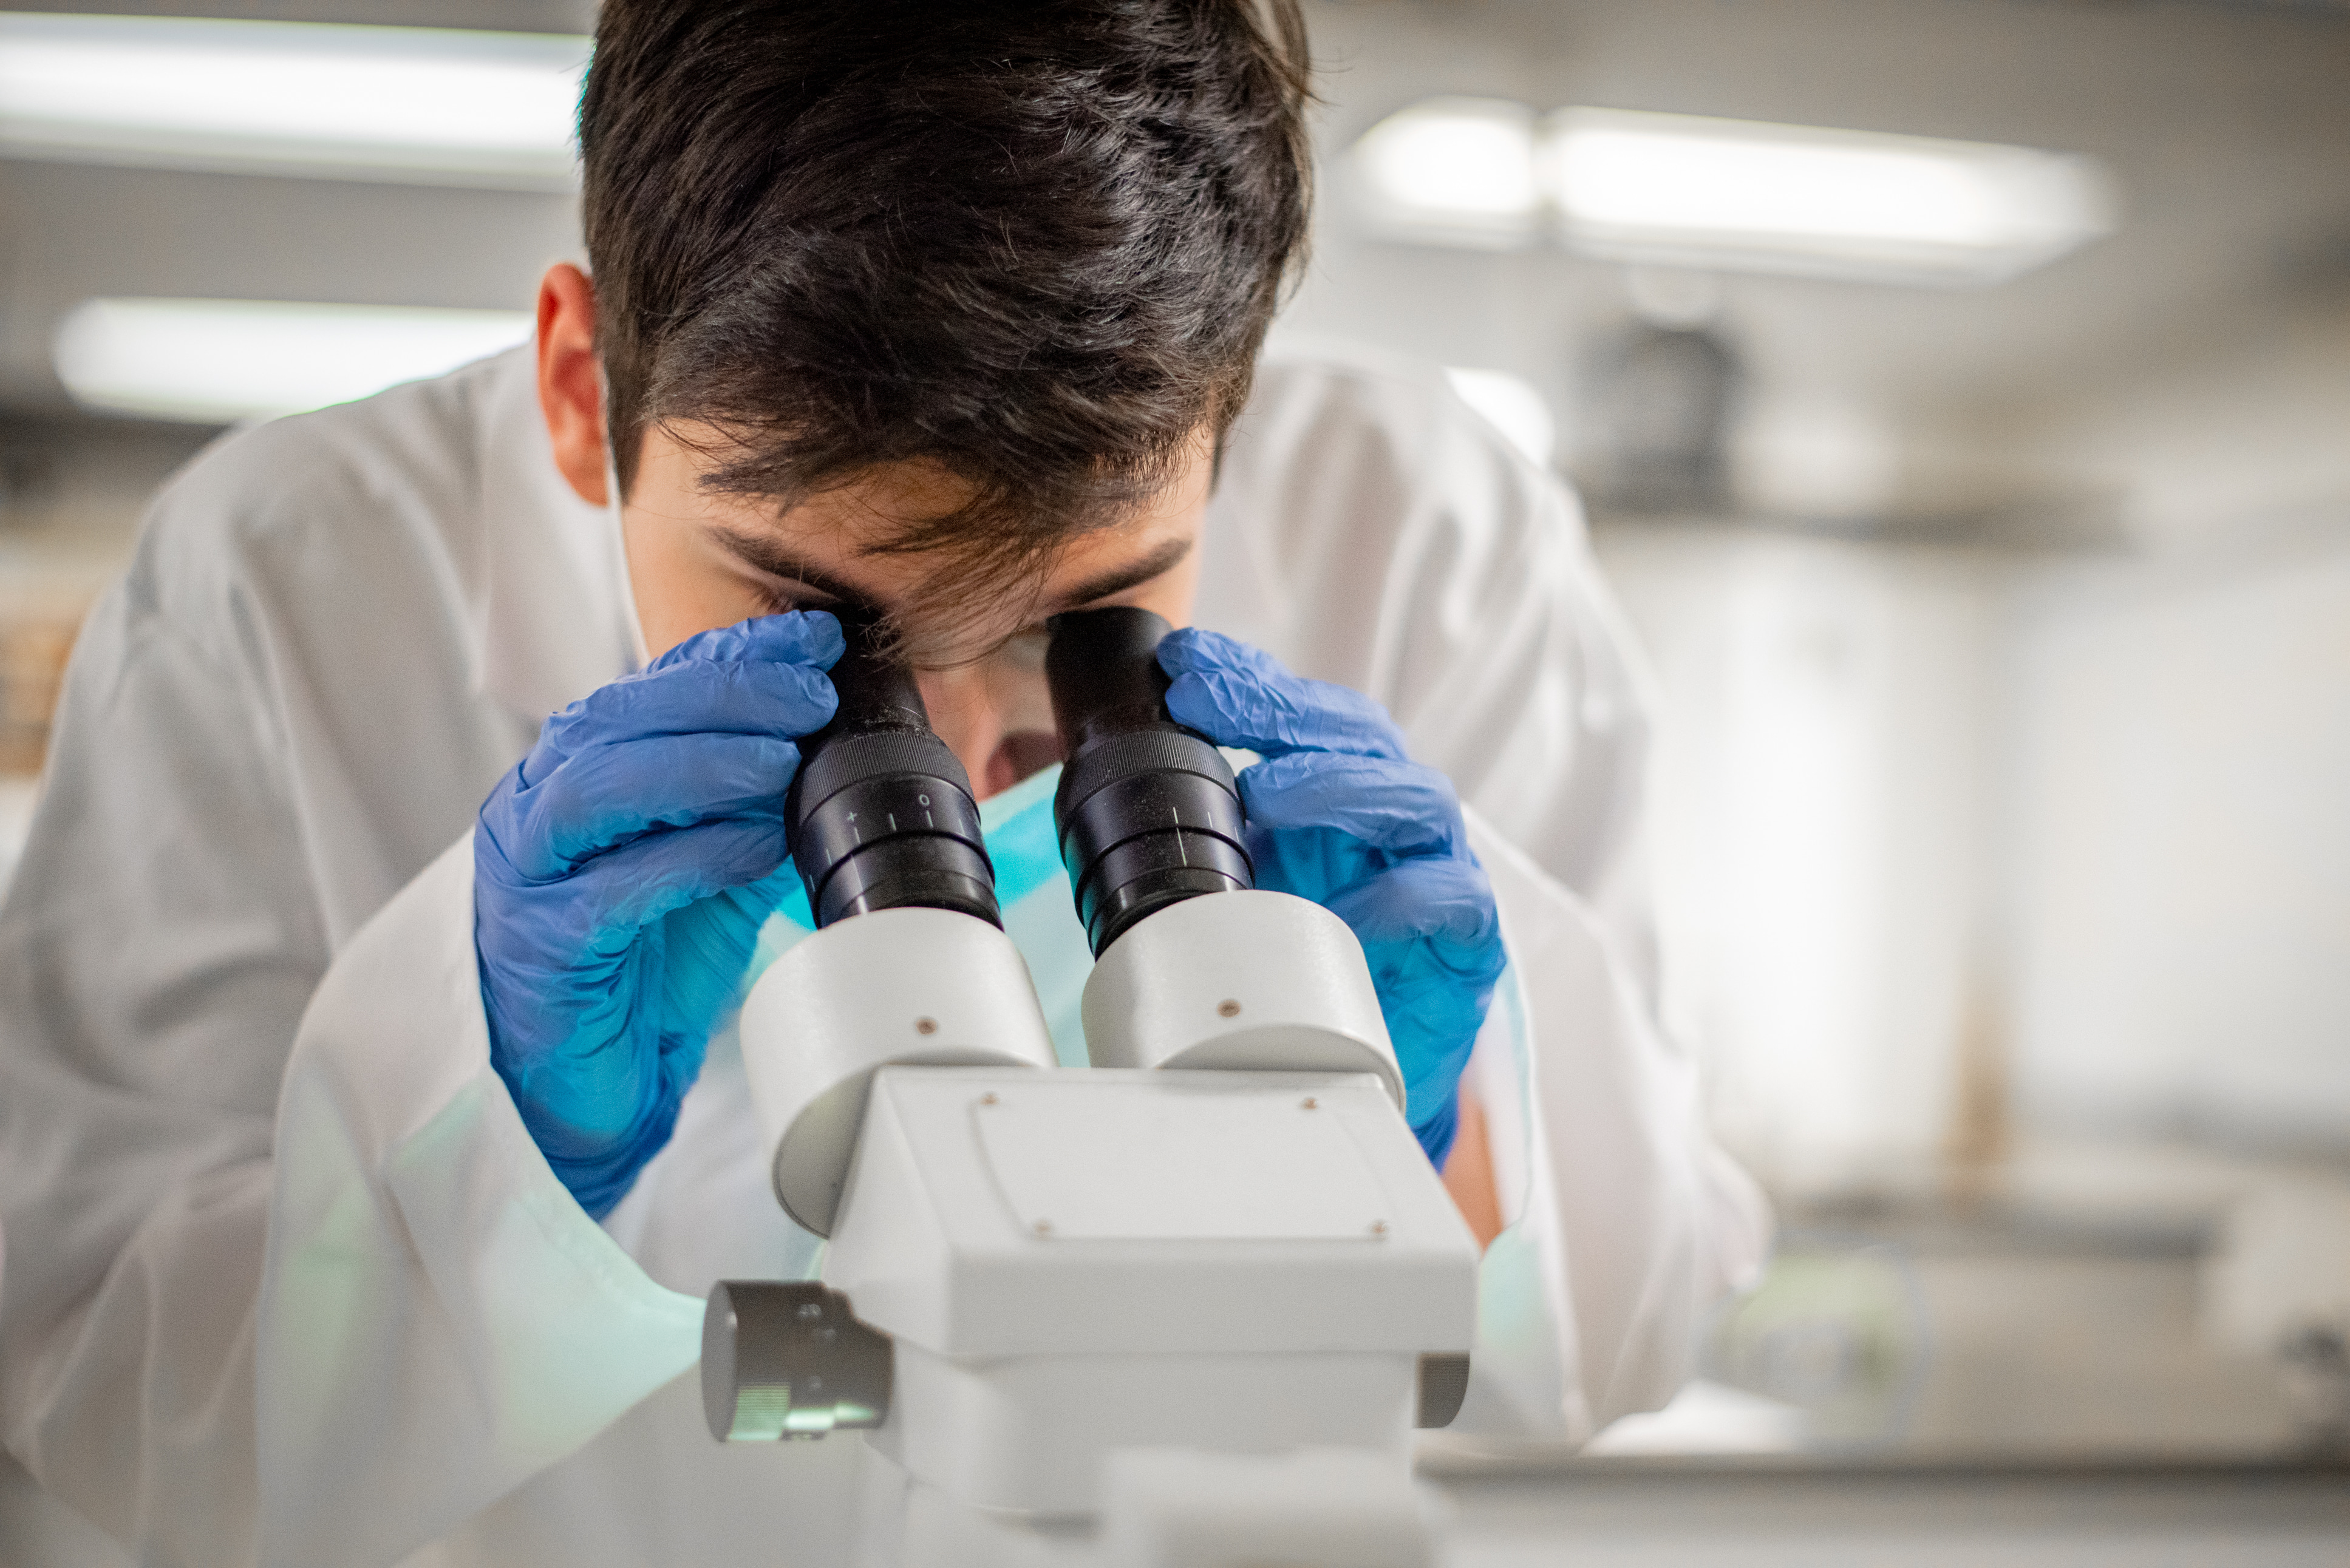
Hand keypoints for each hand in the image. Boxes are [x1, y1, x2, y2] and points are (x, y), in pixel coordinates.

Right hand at [474, 613, 842, 1216]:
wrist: (587, 1080)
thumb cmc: (644, 961)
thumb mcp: (716, 860)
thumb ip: (760, 803)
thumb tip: (839, 743)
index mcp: (578, 769)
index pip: (653, 687)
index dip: (736, 653)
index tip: (817, 639)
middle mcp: (538, 804)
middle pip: (620, 719)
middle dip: (724, 693)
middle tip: (812, 692)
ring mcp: (529, 873)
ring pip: (598, 788)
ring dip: (699, 762)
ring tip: (783, 758)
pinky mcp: (541, 944)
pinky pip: (612, 888)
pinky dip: (690, 856)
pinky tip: (755, 843)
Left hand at [1159, 629, 1504, 1164]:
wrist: (1361, 1070)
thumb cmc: (1305, 966)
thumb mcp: (1239, 891)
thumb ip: (1202, 840)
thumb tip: (1108, 793)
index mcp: (1333, 794)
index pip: (1300, 714)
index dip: (1248, 680)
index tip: (1180, 663)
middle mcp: (1389, 817)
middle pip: (1358, 735)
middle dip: (1282, 709)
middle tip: (1206, 702)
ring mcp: (1437, 869)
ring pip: (1414, 798)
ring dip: (1339, 786)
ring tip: (1271, 793)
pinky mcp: (1468, 939)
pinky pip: (1451, 899)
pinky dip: (1404, 896)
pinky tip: (1351, 909)